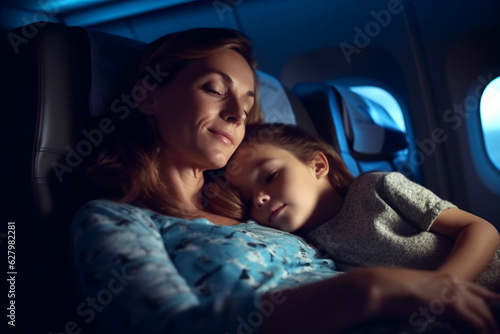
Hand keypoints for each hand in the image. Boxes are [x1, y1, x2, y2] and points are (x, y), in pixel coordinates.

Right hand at [352, 267, 499, 333]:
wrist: (382, 286)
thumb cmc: (391, 289)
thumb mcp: (416, 290)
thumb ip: (430, 298)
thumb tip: (432, 310)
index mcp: (446, 279)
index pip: (477, 291)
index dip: (490, 301)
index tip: (496, 308)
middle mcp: (454, 284)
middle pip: (484, 304)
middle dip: (492, 320)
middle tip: (495, 331)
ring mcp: (454, 294)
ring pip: (485, 316)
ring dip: (490, 329)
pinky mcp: (452, 306)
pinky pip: (477, 325)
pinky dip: (482, 332)